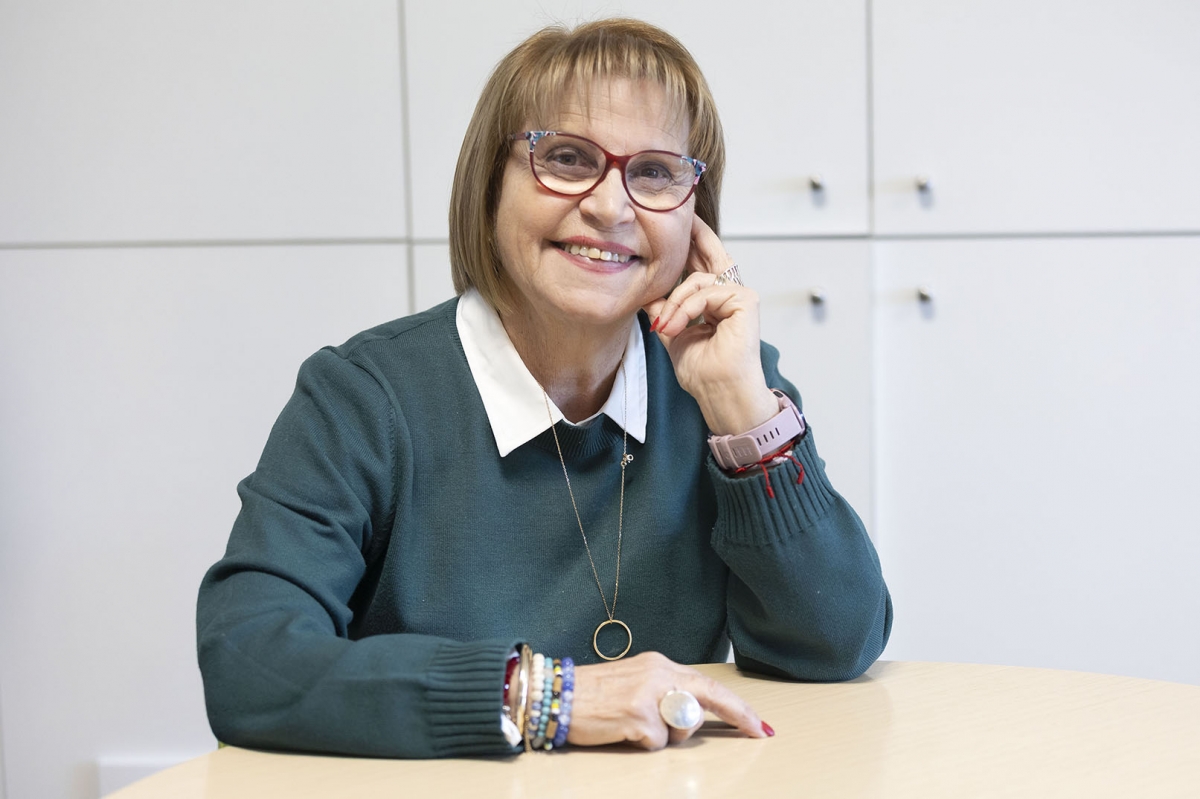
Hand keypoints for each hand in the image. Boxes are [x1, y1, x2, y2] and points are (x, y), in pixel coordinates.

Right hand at [567, 651, 769, 749]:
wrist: (554, 696)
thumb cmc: (590, 695)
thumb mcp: (633, 682)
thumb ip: (663, 693)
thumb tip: (689, 715)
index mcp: (659, 665)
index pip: (706, 683)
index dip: (735, 705)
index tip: (756, 722)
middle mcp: (658, 674)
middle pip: (708, 698)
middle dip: (737, 716)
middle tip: (756, 731)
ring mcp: (648, 695)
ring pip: (682, 727)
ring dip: (666, 736)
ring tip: (636, 727)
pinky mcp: (637, 716)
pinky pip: (656, 743)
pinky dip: (642, 744)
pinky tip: (622, 732)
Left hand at [642, 215, 776, 434]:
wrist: (718, 392)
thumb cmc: (702, 371)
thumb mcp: (673, 332)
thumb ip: (665, 310)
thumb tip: (647, 293)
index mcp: (716, 301)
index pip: (703, 265)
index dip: (691, 244)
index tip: (677, 226)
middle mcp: (731, 294)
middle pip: (711, 256)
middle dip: (692, 238)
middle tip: (679, 220)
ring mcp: (740, 296)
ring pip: (699, 280)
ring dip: (675, 302)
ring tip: (665, 326)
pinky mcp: (746, 300)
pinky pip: (707, 291)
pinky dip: (688, 307)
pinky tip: (677, 326)